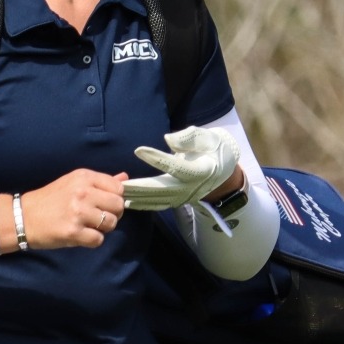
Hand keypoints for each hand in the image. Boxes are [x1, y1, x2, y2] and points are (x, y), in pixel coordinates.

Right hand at [0, 170, 129, 251]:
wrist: (22, 217)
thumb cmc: (49, 200)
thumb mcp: (73, 183)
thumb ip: (100, 182)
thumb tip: (125, 178)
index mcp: (84, 177)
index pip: (118, 188)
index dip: (116, 198)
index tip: (105, 204)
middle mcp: (83, 192)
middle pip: (118, 206)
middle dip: (112, 214)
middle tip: (97, 217)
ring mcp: (78, 212)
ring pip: (111, 223)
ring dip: (102, 228)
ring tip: (87, 226)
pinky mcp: (73, 232)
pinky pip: (98, 239)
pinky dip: (92, 240)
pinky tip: (80, 235)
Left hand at [122, 127, 240, 210]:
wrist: (225, 173)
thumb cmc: (215, 149)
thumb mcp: (208, 139)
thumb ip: (189, 138)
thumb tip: (168, 139)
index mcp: (198, 170)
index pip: (174, 165)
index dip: (156, 158)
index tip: (138, 150)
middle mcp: (189, 187)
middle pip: (160, 188)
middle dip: (138, 187)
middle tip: (119, 184)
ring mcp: (183, 197)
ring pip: (156, 199)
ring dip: (137, 197)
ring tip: (117, 194)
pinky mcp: (178, 201)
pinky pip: (158, 204)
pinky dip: (143, 204)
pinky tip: (128, 203)